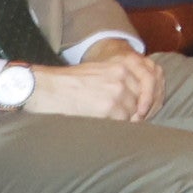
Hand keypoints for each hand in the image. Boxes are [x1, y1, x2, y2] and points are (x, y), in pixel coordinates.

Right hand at [24, 52, 163, 122]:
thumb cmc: (68, 83)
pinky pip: (122, 122)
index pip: (145, 85)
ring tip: (113, 125)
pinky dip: (117, 126)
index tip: (140, 111)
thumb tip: (133, 101)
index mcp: (121, 65)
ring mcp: (117, 91)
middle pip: (142, 100)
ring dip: (126, 120)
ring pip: (133, 112)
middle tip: (128, 122)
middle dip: (136, 112)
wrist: (47, 87)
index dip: (144, 100)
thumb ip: (117, 80)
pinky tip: (105, 126)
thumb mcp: (98, 72)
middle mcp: (122, 77)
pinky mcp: (108, 107)